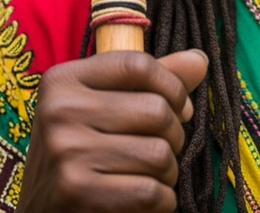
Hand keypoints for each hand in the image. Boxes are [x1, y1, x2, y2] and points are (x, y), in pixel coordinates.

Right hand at [16, 49, 207, 212]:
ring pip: (158, 153)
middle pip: (156, 110)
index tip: (180, 107)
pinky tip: (150, 199)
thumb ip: (151, 81)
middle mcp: (59, 111)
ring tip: (154, 175)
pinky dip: (162, 200)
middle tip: (164, 147)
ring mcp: (65, 153)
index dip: (173, 86)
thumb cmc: (81, 152)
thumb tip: (199, 60)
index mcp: (64, 80)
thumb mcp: (105, 105)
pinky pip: (149, 191)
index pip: (139, 65)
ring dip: (168, 171)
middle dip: (174, 135)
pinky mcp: (76, 193)